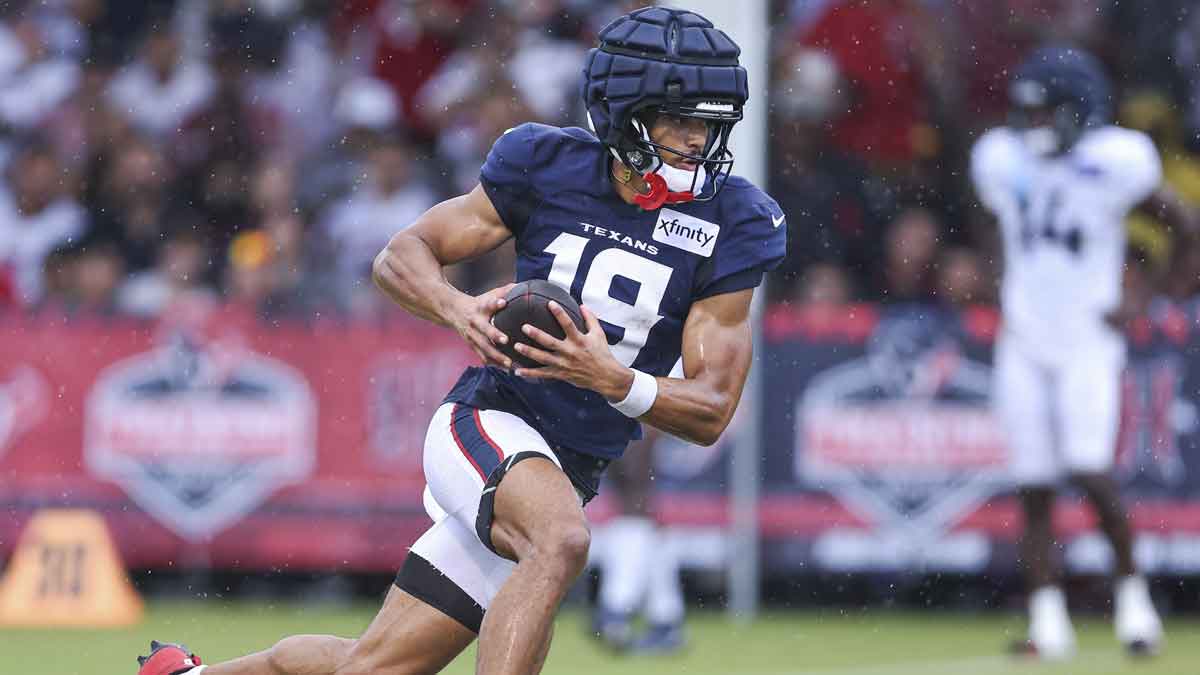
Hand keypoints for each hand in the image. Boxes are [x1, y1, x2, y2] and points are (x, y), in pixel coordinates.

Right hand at [449, 283, 514, 368]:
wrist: (453, 311)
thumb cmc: (478, 303)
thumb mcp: (488, 295)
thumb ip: (505, 291)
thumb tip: (523, 286)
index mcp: (480, 308)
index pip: (487, 304)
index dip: (495, 303)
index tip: (503, 302)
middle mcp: (475, 322)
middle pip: (484, 330)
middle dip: (494, 335)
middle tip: (506, 340)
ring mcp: (472, 336)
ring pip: (484, 348)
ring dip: (496, 356)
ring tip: (510, 363)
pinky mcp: (472, 346)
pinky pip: (483, 357)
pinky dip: (494, 364)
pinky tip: (506, 370)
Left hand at [512, 302, 632, 400]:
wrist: (605, 377)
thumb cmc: (602, 353)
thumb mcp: (599, 334)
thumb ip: (590, 319)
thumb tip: (581, 305)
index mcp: (579, 340)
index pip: (568, 324)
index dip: (559, 313)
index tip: (549, 303)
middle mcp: (570, 352)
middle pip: (550, 342)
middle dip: (536, 335)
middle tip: (524, 327)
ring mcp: (564, 364)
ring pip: (543, 358)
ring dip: (529, 352)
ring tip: (516, 346)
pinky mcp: (560, 374)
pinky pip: (543, 374)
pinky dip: (530, 373)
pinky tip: (517, 371)